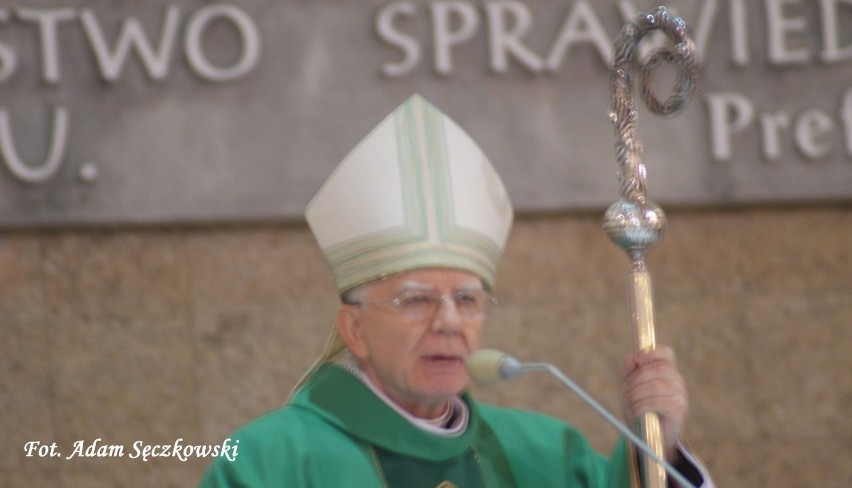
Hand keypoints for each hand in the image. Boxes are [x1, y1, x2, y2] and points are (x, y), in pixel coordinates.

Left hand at [621, 345, 687, 459]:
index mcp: (667, 372)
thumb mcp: (631, 389)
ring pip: (655, 386)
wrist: (651, 438)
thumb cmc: (641, 410)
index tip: (638, 359)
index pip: (666, 354)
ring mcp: (680, 396)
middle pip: (656, 370)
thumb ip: (630, 373)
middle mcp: (677, 382)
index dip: (653, 352)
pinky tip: (635, 412)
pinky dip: (641, 407)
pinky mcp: (679, 411)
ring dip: (636, 395)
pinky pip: (657, 402)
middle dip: (636, 379)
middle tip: (625, 391)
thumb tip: (631, 358)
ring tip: (629, 404)